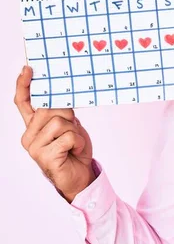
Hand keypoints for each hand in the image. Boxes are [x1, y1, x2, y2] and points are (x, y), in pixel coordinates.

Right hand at [14, 66, 95, 202]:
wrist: (80, 175)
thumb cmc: (74, 149)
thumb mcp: (69, 125)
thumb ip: (59, 111)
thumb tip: (59, 93)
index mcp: (33, 125)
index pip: (24, 102)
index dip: (24, 85)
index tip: (27, 68)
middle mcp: (29, 135)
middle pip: (50, 109)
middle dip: (68, 116)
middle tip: (72, 131)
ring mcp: (34, 147)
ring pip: (60, 122)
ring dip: (74, 131)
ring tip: (72, 143)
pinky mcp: (44, 157)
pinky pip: (67, 137)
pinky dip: (77, 142)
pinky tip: (73, 151)